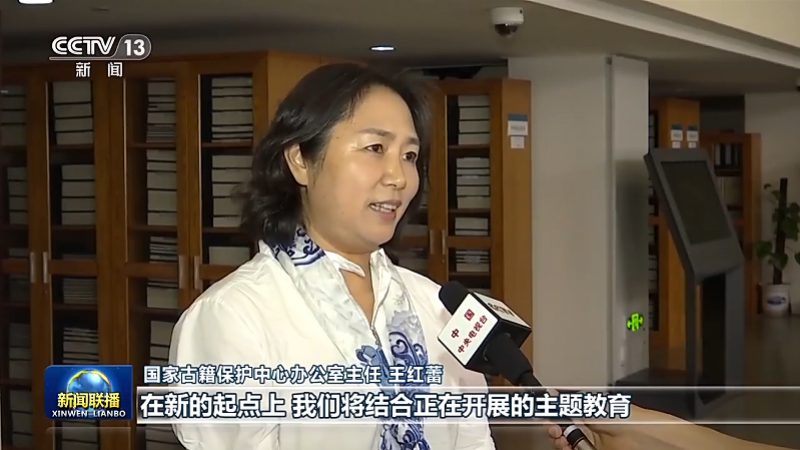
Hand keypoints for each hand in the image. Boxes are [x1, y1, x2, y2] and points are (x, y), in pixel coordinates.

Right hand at [546, 405, 677, 449]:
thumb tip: (552, 394)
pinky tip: (566, 446)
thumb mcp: (595, 407)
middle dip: (553, 427)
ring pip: (566, 442)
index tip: (543, 411)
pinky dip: (566, 449)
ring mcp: (591, 443)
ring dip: (558, 440)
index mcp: (590, 410)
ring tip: (560, 437)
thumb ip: (572, 403)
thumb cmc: (630, 419)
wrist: (648, 440)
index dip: (553, 411)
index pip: (564, 410)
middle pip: (562, 428)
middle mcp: (589, 426)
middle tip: (553, 427)